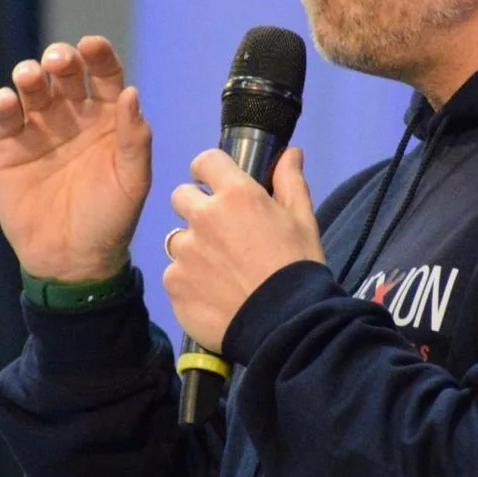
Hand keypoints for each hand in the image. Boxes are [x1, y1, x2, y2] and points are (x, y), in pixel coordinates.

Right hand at [0, 36, 152, 281]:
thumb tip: (131, 92)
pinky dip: (3, 103)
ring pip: (32, 88)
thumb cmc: (110, 220)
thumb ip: (134, 138)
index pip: (104, 75)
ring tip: (28, 78)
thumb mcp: (132, 182)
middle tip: (57, 62)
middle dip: (59, 59)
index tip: (91, 46)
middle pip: (64, 73)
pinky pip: (5, 116)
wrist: (71, 260)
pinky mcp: (10, 146)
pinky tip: (6, 103)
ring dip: (29, 74)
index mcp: (108, 119)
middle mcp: (74, 116)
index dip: (98, 56)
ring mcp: (41, 128)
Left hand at [163, 146, 322, 350]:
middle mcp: (203, 217)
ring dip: (192, 249)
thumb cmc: (298, 267)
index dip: (209, 172)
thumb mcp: (303, 220)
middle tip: (220, 235)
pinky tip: (210, 295)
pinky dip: (188, 282)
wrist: (286, 324)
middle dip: (196, 209)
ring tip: (218, 273)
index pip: (204, 161)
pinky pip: (174, 274)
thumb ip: (290, 181)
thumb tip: (291, 152)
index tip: (216, 186)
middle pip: (181, 197)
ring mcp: (185, 251)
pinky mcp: (174, 283)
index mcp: (235, 195)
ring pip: (177, 240)